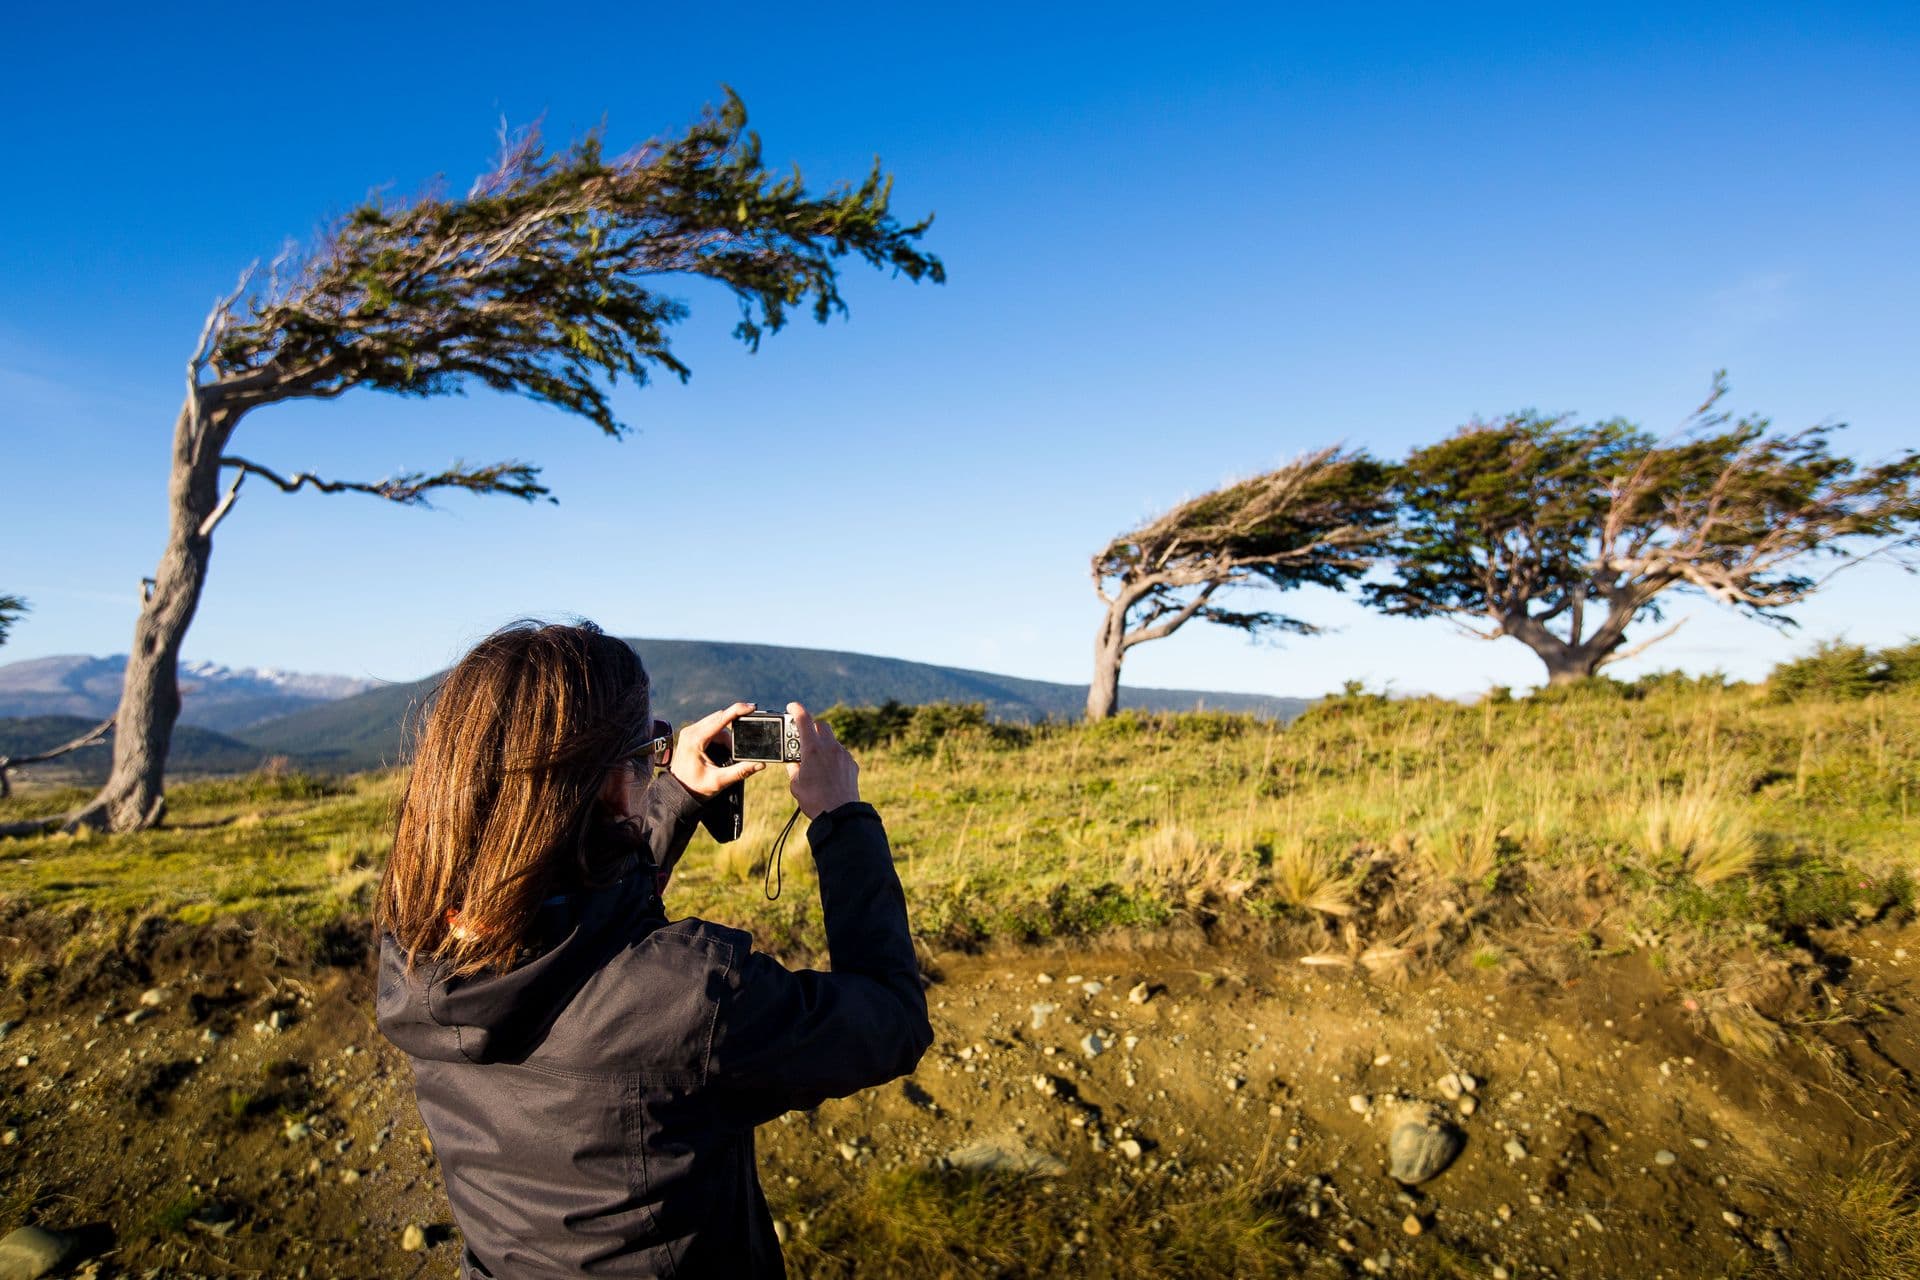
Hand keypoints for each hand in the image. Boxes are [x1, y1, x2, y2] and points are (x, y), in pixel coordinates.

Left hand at [669, 702, 765, 797]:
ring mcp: (690, 732)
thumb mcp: (719, 781)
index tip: (752, 708)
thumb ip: (741, 771)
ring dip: (727, 737)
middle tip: (739, 749)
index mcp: (695, 739)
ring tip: (729, 755)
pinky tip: (723, 750)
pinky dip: (720, 737)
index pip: (721, 718)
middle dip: (734, 732)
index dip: (738, 711)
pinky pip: (711, 728)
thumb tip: (760, 764)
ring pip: (717, 724)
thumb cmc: (695, 787)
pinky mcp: (691, 735)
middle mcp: (691, 731)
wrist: (678, 792)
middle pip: (720, 720)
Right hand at [786, 702, 859, 818]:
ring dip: (823, 743)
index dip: (796, 709)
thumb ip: (794, 768)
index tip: (792, 706)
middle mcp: (830, 747)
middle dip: (812, 727)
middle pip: (821, 725)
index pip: (804, 720)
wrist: (840, 815)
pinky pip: (841, 753)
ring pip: (832, 740)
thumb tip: (794, 763)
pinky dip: (833, 756)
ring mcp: (843, 755)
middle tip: (803, 737)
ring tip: (815, 759)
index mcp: (812, 749)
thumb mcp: (795, 784)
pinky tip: (828, 770)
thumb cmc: (815, 800)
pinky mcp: (852, 764)